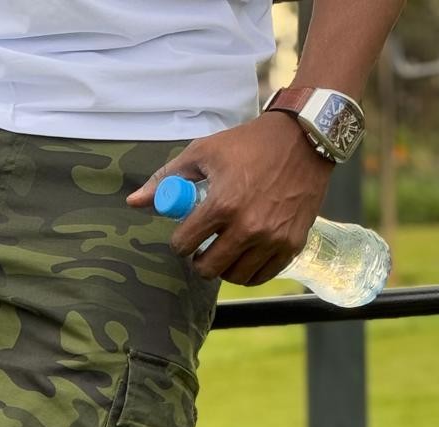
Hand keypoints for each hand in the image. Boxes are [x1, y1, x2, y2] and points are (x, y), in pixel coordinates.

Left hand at [127, 112, 333, 285]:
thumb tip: (134, 202)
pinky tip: (245, 256)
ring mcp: (272, 239)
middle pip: (207, 269)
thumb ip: (167, 179)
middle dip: (198, 260)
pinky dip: (250, 271)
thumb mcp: (204, 153)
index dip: (180, 241)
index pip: (184, 244)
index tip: (186, 235)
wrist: (303, 138)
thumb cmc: (248, 144)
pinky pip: (262, 276)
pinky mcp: (292, 244)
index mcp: (222, 205)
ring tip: (224, 251)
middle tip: (202, 249)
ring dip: (224, 268)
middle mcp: (248, 227)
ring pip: (234, 277)